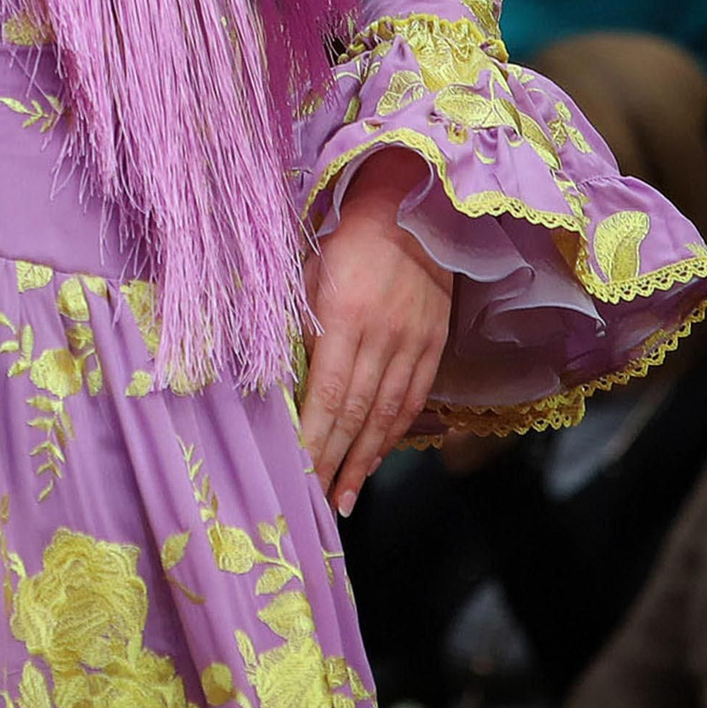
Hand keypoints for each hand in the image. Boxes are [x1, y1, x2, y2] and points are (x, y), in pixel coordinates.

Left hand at [299, 148, 451, 513]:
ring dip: (364, 461)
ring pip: (387, 415)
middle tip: (315, 504)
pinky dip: (393, 433)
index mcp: (346, 315)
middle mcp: (384, 335)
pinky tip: (375, 457)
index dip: (314, 440)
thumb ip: (293, 323)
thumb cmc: (343, 235)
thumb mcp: (305, 270)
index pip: (328, 395)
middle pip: (357, 414)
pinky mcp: (434, 342)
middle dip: (333, 463)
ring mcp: (414, 341)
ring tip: (344, 498)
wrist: (410, 204)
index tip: (295, 474)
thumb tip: (272, 377)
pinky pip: (413, 398)